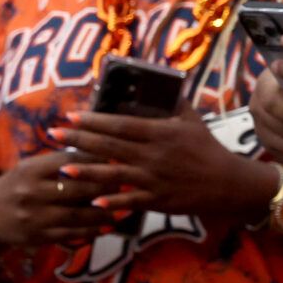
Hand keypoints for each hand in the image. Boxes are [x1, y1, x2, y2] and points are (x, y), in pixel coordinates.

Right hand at [0, 151, 112, 250]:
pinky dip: (92, 231)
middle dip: (107, 186)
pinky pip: (71, 234)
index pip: (71, 161)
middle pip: (79, 187)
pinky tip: (106, 227)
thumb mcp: (29, 168)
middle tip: (129, 184)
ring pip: (79, 213)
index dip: (97, 160)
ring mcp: (34, 216)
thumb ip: (58, 163)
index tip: (118, 160)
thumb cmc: (13, 188)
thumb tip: (99, 154)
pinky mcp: (37, 236)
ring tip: (123, 209)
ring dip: (105, 212)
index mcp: (31, 169)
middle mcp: (32, 192)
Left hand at [48, 106, 272, 220]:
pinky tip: (92, 201)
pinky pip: (131, 201)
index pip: (122, 124)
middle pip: (110, 146)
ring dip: (87, 171)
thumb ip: (173, 102)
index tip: (72, 115)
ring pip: (115, 174)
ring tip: (63, 167)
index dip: (95, 119)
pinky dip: (113, 202)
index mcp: (161, 133)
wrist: (229, 183)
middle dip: (80, 139)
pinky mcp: (158, 200)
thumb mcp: (192, 120)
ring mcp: (154, 179)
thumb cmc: (207, 148)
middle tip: (53, 133)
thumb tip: (161, 81)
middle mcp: (154, 155)